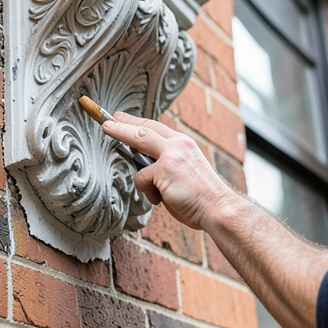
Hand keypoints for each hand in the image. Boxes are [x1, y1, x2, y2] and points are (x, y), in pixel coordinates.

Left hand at [102, 113, 235, 230]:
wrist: (219, 207)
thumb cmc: (202, 197)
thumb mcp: (185, 172)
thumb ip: (166, 165)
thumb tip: (143, 166)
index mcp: (185, 144)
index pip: (157, 128)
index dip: (138, 123)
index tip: (124, 119)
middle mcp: (179, 144)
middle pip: (144, 128)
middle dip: (123, 122)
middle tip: (107, 119)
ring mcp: (171, 154)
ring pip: (137, 142)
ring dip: (122, 138)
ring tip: (110, 132)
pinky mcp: (165, 168)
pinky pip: (142, 178)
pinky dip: (148, 192)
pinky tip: (160, 199)